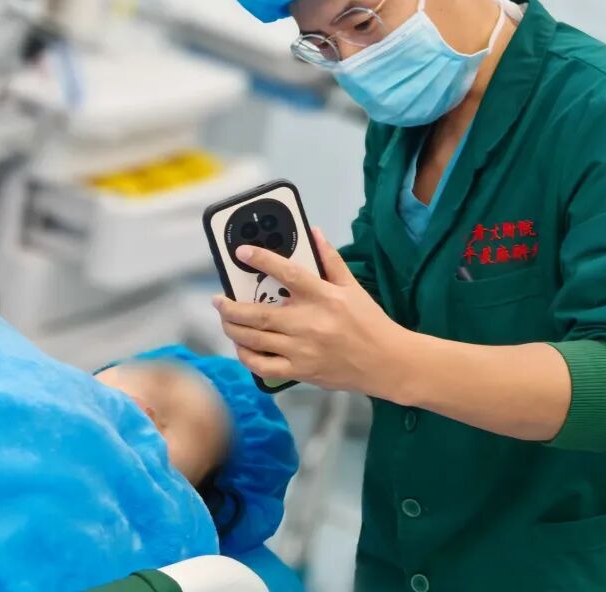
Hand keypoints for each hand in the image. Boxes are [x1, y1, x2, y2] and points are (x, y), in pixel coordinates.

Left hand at [213, 227, 404, 395]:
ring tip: (225, 319)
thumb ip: (330, 260)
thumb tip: (314, 233)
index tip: (242, 252)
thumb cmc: (370, 322)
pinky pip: (263, 367)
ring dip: (233, 328)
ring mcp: (302, 351)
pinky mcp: (301, 371)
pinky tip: (241, 346)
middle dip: (230, 307)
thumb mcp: (352, 287)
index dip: (263, 260)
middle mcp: (309, 324)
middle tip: (218, 299)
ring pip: (255, 340)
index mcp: (323, 298)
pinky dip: (246, 356)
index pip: (288, 273)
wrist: (387, 363)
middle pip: (258, 315)